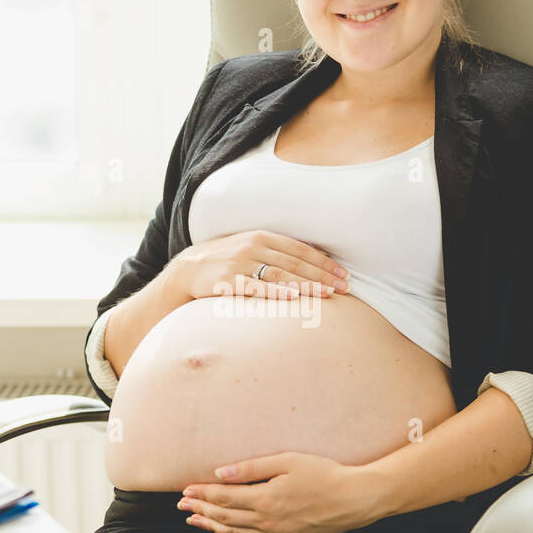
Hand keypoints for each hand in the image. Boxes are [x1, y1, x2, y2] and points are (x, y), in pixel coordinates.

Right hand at [167, 230, 348, 301]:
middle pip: (295, 262)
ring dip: (307, 284)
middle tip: (344, 287)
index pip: (300, 249)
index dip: (323, 262)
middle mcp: (253, 247)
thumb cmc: (226, 261)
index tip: (343, 274)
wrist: (187, 269)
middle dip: (322, 275)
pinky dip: (276, 291)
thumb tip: (313, 258)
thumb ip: (277, 253)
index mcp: (261, 236)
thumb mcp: (250, 248)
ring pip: (280, 275)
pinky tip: (293, 296)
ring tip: (328, 294)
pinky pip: (256, 287)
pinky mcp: (227, 281)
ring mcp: (239, 263)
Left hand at [176, 451, 379, 532]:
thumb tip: (222, 472)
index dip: (202, 493)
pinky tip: (224, 528)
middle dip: (200, 508)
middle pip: (224, 515)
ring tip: (193, 519)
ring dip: (211, 523)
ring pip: (234, 529)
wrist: (355, 499)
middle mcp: (266, 519)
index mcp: (265, 499)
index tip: (185, 490)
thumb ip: (252, 467)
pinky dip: (231, 532)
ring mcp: (276, 530)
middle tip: (181, 504)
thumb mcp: (288, 461)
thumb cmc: (325, 474)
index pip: (224, 496)